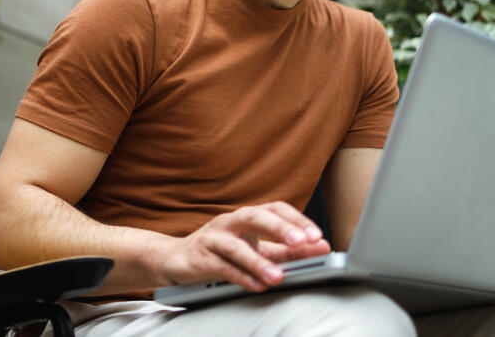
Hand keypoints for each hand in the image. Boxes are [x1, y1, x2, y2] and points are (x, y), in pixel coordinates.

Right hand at [156, 201, 330, 291]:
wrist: (175, 259)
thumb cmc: (219, 252)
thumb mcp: (256, 249)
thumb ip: (286, 251)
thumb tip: (319, 248)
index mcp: (246, 217)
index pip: (274, 208)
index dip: (296, 219)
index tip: (315, 236)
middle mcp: (229, 222)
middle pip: (255, 216)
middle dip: (280, 228)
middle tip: (302, 243)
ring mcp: (212, 238)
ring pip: (236, 246)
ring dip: (259, 262)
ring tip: (278, 277)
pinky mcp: (199, 258)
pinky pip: (221, 266)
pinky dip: (240, 277)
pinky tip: (256, 286)